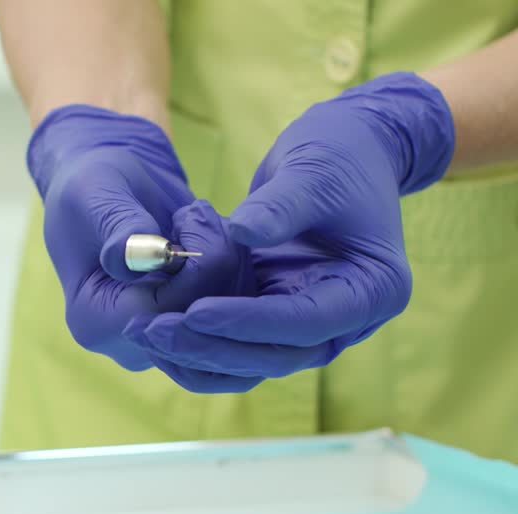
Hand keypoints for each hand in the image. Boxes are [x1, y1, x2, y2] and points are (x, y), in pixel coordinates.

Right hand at [28, 105, 250, 369]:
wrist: (111, 193)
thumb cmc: (95, 187)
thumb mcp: (98, 193)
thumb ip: (121, 226)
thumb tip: (145, 256)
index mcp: (95, 323)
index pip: (164, 316)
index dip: (195, 269)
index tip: (188, 216)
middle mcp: (134, 345)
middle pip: (201, 325)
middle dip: (218, 262)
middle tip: (199, 211)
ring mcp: (168, 341)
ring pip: (229, 318)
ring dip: (230, 260)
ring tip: (200, 216)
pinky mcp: (197, 327)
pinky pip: (239, 310)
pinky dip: (238, 267)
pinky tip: (216, 234)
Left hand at [123, 73, 454, 387]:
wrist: (347, 151)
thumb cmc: (338, 155)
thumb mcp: (311, 172)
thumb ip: (280, 206)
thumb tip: (240, 233)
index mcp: (372, 291)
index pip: (307, 322)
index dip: (249, 321)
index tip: (195, 311)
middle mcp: (346, 320)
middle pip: (278, 353)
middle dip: (214, 346)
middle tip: (154, 330)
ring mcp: (311, 323)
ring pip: (254, 358)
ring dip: (199, 352)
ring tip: (144, 332)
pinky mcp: (280, 314)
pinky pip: (239, 342)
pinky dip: (200, 343)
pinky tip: (155, 330)